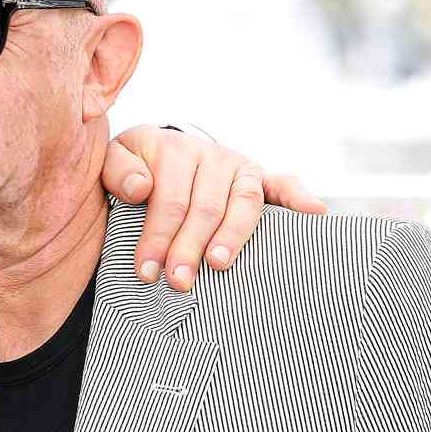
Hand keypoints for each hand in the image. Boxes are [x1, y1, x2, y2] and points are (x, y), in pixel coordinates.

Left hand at [103, 125, 327, 291]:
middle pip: (204, 207)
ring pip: (243, 202)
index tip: (146, 272)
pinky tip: (315, 215)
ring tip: (220, 264)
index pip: (167, 200)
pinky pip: (284, 185)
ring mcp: (239, 165)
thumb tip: (141, 188)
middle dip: (189, 248)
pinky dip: (301, 199)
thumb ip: (118, 171)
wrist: (158, 151)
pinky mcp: (261, 176)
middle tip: (179, 282)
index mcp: (172, 148)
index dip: (156, 237)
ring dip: (234, 236)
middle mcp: (210, 154)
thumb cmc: (135, 168)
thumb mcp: (115, 161)